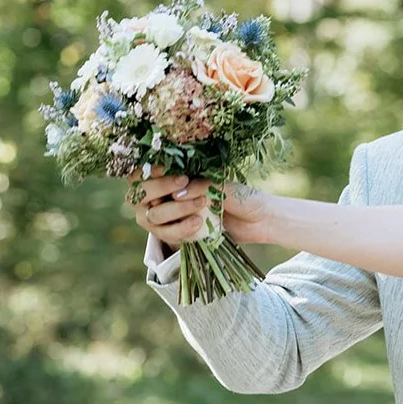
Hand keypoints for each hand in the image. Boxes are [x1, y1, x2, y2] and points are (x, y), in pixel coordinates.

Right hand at [129, 170, 267, 248]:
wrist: (261, 221)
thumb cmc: (242, 196)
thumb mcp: (222, 186)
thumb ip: (199, 186)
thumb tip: (177, 193)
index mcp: (175, 176)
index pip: (143, 172)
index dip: (148, 171)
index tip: (165, 168)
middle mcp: (167, 196)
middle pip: (141, 195)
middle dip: (159, 189)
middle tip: (183, 184)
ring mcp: (172, 217)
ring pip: (152, 217)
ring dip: (174, 211)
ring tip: (200, 208)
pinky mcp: (180, 234)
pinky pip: (167, 236)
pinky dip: (180, 230)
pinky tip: (198, 225)